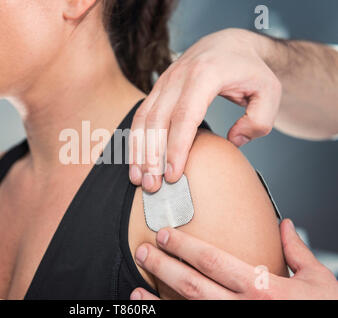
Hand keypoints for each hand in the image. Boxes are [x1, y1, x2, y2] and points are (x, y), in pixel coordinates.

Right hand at [129, 28, 281, 192]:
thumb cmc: (249, 70)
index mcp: (205, 75)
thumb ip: (258, 120)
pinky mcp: (157, 89)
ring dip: (138, 150)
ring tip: (137, 178)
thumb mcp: (269, 92)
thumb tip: (234, 141)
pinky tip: (136, 161)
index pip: (185, 116)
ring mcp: (164, 82)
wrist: (227, 45)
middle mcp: (178, 77)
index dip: (177, 147)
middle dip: (152, 155)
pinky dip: (136, 140)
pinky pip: (141, 115)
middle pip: (158, 120)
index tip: (173, 174)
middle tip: (152, 185)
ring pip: (144, 118)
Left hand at [130, 219, 337, 299]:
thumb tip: (284, 224)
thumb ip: (297, 252)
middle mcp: (244, 307)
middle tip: (144, 251)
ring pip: (188, 308)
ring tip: (138, 284)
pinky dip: (168, 317)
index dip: (185, 247)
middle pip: (193, 283)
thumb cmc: (322, 312)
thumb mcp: (318, 282)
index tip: (166, 234)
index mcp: (263, 288)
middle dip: (164, 265)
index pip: (214, 261)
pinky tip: (150, 309)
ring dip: (158, 298)